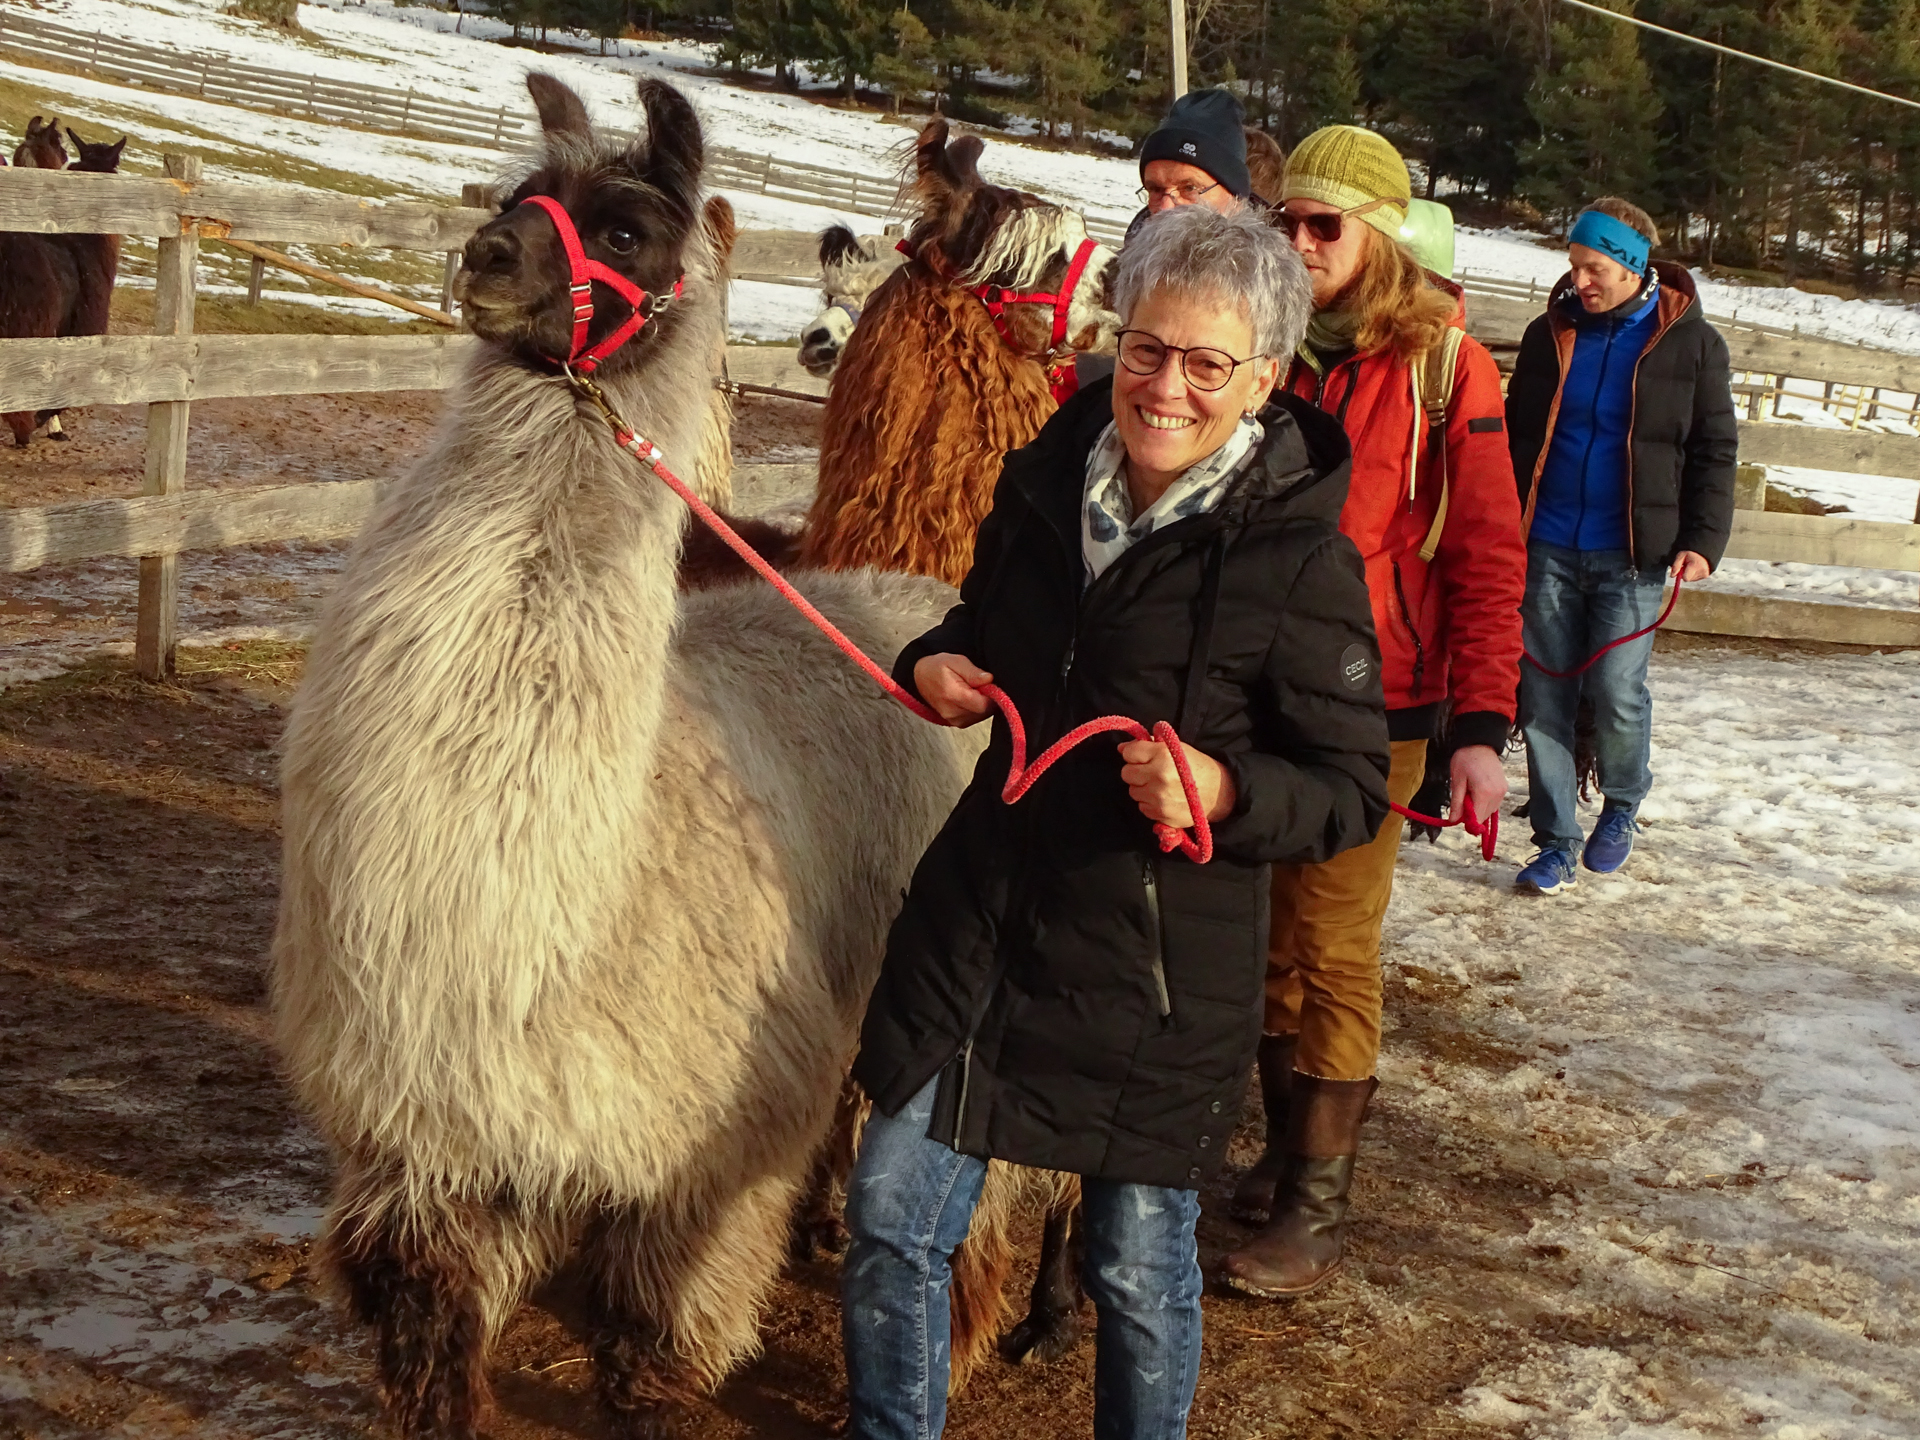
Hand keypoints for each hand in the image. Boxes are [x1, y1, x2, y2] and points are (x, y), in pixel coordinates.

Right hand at [913, 653, 994, 725]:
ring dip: (982, 703)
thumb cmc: (937, 668)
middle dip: (987, 698)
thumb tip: (989, 679)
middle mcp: (953, 712)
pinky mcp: (957, 723)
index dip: (992, 694)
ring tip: (972, 690)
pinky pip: (975, 718)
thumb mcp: (956, 661)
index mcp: (952, 695)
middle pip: (984, 711)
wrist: (920, 678)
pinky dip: (976, 708)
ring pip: (981, 716)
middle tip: (978, 685)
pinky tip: (969, 698)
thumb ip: (973, 672)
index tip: (989, 684)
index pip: (984, 705)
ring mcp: (954, 720)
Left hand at [1117, 739, 1235, 828]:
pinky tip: (1164, 798)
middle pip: (1126, 773)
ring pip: (1133, 791)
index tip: (1142, 757)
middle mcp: (1158, 777)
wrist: (1219, 792)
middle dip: (1136, 771)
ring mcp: (1158, 798)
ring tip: (1159, 786)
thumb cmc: (1196, 766)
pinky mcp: (1161, 815)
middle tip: (1150, 772)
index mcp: (1163, 755)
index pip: (1129, 753)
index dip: (1134, 754)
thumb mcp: (1176, 748)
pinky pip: (1142, 807)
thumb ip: (1149, 745)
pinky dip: (1149, 803)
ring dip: (1142, 788)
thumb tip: (1121, 749)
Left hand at [1448, 744, 1507, 829]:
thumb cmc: (1466, 758)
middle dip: (1472, 814)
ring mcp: (1503, 792)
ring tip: (1470, 791)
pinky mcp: (1504, 788)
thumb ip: (1456, 803)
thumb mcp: (1457, 781)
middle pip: (1484, 817)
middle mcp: (1497, 795)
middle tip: (1462, 798)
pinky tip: (1477, 791)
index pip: (1478, 820)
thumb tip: (1453, 821)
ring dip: (1478, 808)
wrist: (1480, 742)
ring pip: (1489, 811)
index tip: (1459, 815)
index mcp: (1484, 793)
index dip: (1467, 822)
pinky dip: (1484, 802)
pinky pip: (1494, 803)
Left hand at [1670, 550, 1710, 581]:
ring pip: (1691, 579)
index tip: (1681, 569)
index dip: (1681, 575)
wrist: (1704, 551)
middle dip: (1685, 573)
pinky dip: (1693, 574)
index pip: (1686, 578)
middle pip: (1687, 579)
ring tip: (1692, 566)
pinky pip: (1695, 578)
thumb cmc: (1691, 553)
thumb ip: (1676, 565)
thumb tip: (1672, 576)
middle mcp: (1701, 571)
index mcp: (1695, 565)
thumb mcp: (1681, 555)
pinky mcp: (1705, 576)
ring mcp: (1704, 574)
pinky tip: (1695, 568)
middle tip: (1687, 566)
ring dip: (1689, 574)